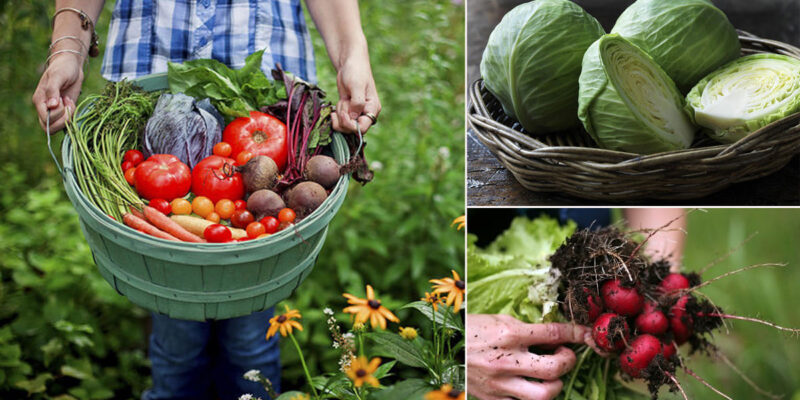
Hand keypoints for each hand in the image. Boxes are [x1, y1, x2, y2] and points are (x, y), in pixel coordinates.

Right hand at [32, 52, 83, 132]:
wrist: (72, 66)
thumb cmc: (63, 68)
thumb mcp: (57, 76)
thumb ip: (53, 90)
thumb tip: (51, 105)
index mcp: (39, 100)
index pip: (44, 119)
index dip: (56, 114)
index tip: (62, 100)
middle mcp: (45, 107)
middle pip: (50, 126)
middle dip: (63, 119)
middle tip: (68, 104)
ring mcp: (54, 111)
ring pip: (58, 127)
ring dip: (67, 118)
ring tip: (70, 102)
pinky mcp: (64, 111)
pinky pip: (66, 122)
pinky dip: (72, 116)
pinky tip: (72, 103)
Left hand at [331, 53, 380, 134]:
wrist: (349, 63)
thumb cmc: (356, 72)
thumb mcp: (356, 86)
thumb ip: (357, 103)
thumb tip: (353, 118)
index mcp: (372, 109)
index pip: (362, 128)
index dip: (351, 126)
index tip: (343, 114)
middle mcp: (366, 113)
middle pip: (352, 130)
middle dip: (343, 119)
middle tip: (342, 104)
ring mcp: (356, 113)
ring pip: (344, 126)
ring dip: (339, 115)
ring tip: (342, 101)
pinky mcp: (348, 111)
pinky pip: (340, 120)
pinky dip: (336, 114)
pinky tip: (338, 104)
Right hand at [467, 314, 592, 399]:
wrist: (443, 349)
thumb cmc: (470, 331)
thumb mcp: (498, 320)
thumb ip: (526, 329)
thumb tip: (554, 338)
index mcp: (509, 334)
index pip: (553, 334)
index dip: (576, 334)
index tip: (587, 335)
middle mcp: (506, 360)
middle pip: (555, 369)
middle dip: (568, 361)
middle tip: (564, 355)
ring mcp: (500, 384)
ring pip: (544, 395)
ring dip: (555, 385)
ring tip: (550, 376)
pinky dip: (532, 398)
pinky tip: (530, 387)